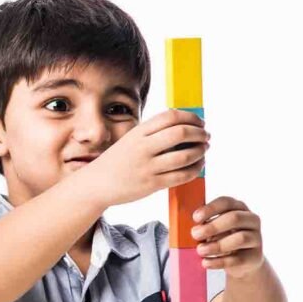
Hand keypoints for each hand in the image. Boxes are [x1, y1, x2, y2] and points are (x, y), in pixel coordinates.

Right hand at [82, 109, 208, 206]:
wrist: (96, 184)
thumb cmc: (118, 161)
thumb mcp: (131, 140)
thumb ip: (153, 132)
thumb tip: (186, 125)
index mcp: (138, 133)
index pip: (171, 117)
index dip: (191, 117)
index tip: (199, 122)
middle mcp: (142, 148)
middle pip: (181, 133)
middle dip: (200, 133)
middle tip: (206, 136)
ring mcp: (147, 167)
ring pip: (185, 155)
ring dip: (201, 151)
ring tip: (204, 150)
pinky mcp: (151, 184)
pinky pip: (181, 175)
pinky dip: (195, 169)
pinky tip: (198, 166)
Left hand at [192, 196, 263, 278]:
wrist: (242, 263)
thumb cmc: (222, 239)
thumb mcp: (214, 228)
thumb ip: (204, 224)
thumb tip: (191, 228)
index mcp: (239, 208)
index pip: (226, 202)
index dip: (210, 208)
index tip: (195, 218)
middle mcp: (251, 220)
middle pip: (234, 218)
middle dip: (212, 226)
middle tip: (195, 234)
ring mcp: (256, 238)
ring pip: (240, 238)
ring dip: (216, 245)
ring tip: (200, 251)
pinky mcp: (255, 257)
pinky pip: (238, 259)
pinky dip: (219, 262)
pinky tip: (206, 263)